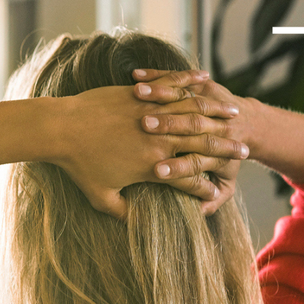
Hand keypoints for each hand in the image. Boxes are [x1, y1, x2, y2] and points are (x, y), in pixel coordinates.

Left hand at [53, 83, 246, 217]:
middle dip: (225, 150)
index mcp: (153, 167)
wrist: (60, 130)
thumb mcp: (99, 196)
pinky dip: (191, 83)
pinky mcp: (141, 96)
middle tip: (243, 152)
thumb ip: (121, 211)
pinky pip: (173, 87)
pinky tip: (206, 81)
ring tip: (235, 115)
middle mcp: (159, 140)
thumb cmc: (77, 165)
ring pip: (194, 113)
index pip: (190, 179)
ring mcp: (151, 115)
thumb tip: (134, 223)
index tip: (216, 192)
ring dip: (218, 114)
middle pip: (203, 145)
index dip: (204, 187)